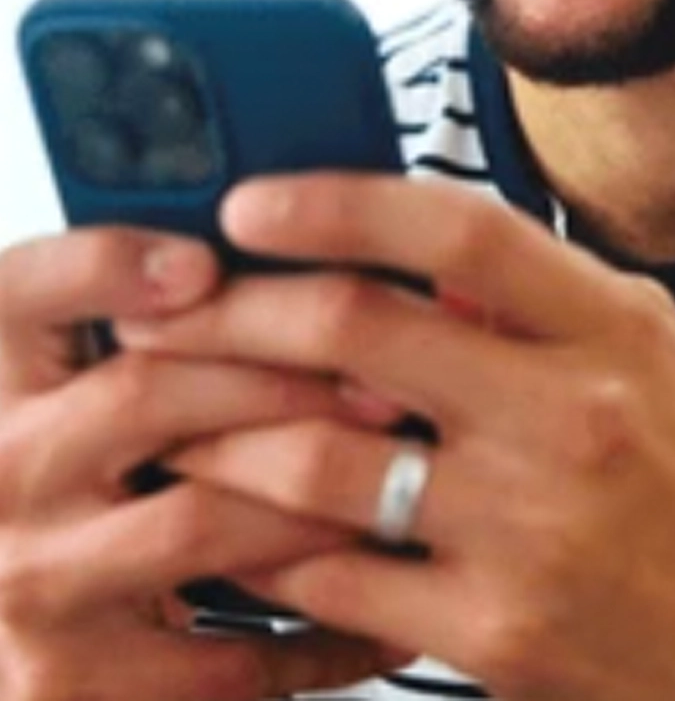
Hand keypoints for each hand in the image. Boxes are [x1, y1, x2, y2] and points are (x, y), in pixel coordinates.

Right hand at [0, 225, 408, 700]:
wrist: (31, 610)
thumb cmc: (103, 466)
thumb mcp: (100, 371)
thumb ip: (178, 309)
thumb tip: (318, 245)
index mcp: (1, 368)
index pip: (27, 290)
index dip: (110, 267)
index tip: (205, 261)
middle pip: (146, 394)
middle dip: (287, 379)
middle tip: (392, 377)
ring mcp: (28, 581)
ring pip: (200, 519)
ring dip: (320, 497)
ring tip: (407, 471)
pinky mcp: (66, 685)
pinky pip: (222, 656)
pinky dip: (321, 631)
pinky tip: (390, 600)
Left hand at [118, 175, 674, 700]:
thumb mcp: (652, 347)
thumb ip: (544, 293)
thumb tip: (415, 257)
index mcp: (611, 329)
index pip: (459, 230)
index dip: (339, 205)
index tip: (251, 205)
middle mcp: (568, 418)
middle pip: (358, 332)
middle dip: (237, 312)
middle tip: (173, 310)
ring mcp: (525, 532)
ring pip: (317, 463)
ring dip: (224, 435)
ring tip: (178, 419)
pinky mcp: (490, 636)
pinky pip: (335, 580)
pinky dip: (271, 546)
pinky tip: (241, 526)